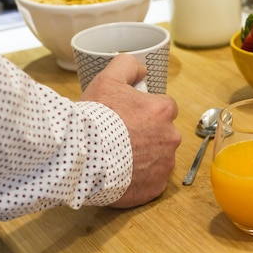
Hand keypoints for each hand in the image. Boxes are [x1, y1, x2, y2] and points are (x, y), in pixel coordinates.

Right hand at [80, 54, 180, 207]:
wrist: (82, 155)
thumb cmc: (96, 117)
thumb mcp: (108, 79)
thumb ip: (127, 66)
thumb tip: (141, 69)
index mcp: (163, 110)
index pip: (164, 108)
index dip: (146, 111)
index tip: (129, 117)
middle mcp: (171, 136)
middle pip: (163, 133)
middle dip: (147, 134)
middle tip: (121, 137)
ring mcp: (165, 164)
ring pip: (159, 157)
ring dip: (144, 157)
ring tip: (118, 156)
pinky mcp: (156, 186)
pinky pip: (152, 180)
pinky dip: (140, 179)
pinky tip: (122, 174)